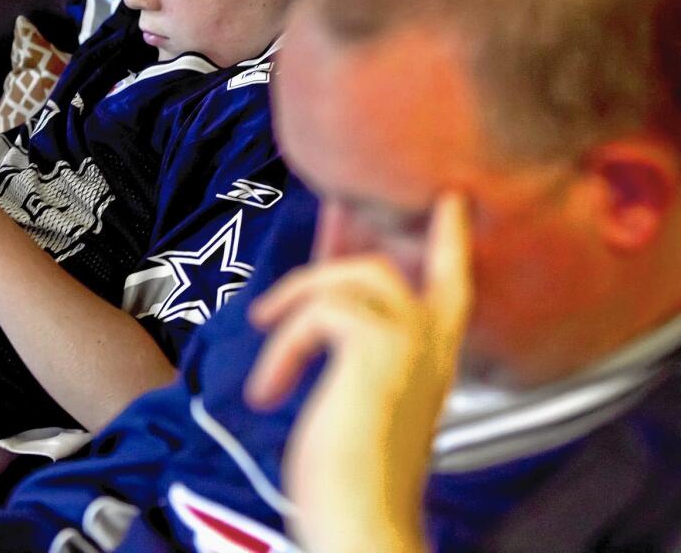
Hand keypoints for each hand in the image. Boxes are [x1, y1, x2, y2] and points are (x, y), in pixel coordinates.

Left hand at [243, 193, 472, 552]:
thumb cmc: (355, 475)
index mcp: (436, 359)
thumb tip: (316, 314)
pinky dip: (283, 349)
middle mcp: (432, 343)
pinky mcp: (377, 345)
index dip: (450, 238)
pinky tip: (270, 390)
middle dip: (324, 268)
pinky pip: (317, 313)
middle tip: (274, 305)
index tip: (451, 198)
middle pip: (379, 269)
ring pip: (344, 280)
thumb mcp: (359, 400)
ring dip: (292, 307)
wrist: (363, 519)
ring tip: (263, 343)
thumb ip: (358, 353)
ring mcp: (409, 340)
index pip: (454, 283)